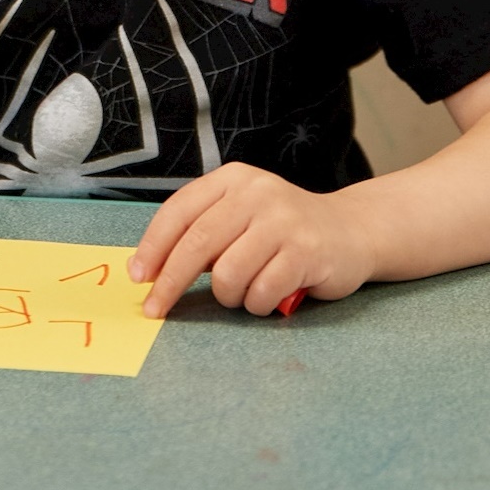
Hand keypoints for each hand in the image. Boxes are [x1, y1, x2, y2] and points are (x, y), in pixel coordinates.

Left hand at [128, 163, 373, 318]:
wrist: (351, 231)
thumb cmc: (283, 231)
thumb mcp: (241, 216)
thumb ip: (203, 231)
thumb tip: (150, 270)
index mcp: (234, 179)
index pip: (179, 211)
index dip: (153, 247)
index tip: (138, 277)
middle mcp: (258, 193)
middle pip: (197, 244)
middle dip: (169, 283)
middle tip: (156, 310)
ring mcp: (284, 221)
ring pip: (228, 275)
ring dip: (230, 296)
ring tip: (247, 291)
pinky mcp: (307, 251)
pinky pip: (261, 293)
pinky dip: (259, 304)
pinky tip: (273, 293)